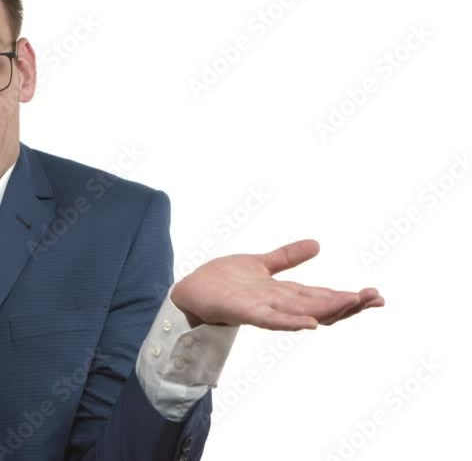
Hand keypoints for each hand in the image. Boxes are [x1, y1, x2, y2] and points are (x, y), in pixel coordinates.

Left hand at [170, 239, 383, 330]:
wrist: (190, 290)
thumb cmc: (223, 281)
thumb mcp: (260, 263)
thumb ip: (287, 257)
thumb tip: (317, 244)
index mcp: (283, 292)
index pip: (322, 294)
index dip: (348, 296)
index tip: (376, 294)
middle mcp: (278, 303)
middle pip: (319, 305)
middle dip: (348, 303)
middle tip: (377, 299)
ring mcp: (263, 308)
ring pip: (301, 311)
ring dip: (327, 310)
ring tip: (353, 303)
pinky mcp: (244, 311)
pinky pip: (270, 319)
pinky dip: (290, 322)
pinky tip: (309, 323)